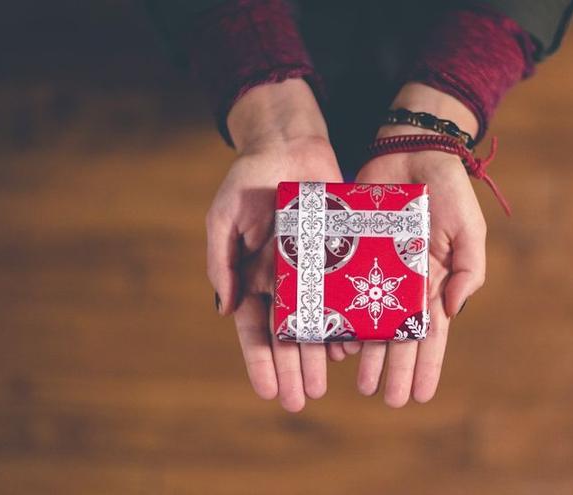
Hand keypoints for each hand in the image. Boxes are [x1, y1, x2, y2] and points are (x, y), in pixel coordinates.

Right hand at [206, 79, 346, 411]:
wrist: (290, 145)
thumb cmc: (250, 179)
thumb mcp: (225, 216)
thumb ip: (221, 261)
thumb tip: (224, 309)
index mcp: (253, 278)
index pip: (255, 329)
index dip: (260, 361)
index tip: (268, 391)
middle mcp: (284, 282)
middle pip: (287, 336)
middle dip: (292, 369)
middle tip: (301, 400)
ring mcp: (314, 272)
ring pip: (317, 323)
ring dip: (318, 356)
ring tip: (323, 385)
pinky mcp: (340, 257)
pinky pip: (344, 296)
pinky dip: (346, 322)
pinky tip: (351, 347)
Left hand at [346, 83, 487, 406]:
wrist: (410, 150)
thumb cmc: (446, 190)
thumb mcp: (468, 229)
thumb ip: (468, 269)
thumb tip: (452, 311)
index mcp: (433, 282)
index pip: (431, 334)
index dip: (427, 365)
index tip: (421, 396)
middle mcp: (403, 283)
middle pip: (398, 336)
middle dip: (395, 369)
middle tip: (386, 399)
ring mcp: (375, 270)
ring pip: (369, 321)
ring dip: (367, 353)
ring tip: (360, 382)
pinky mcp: (350, 252)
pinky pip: (342, 290)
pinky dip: (340, 316)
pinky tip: (335, 342)